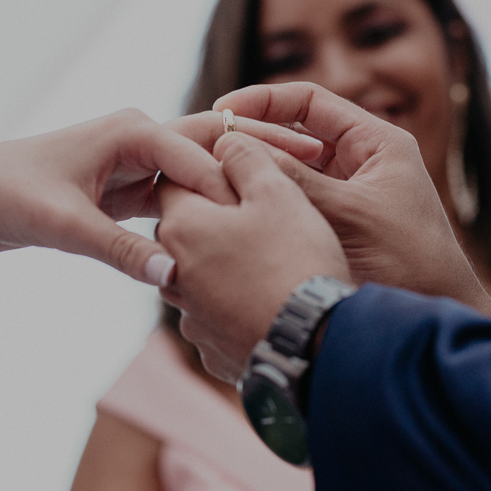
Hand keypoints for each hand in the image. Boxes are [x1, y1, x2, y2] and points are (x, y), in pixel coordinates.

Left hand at [0, 108, 319, 284]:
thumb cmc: (5, 197)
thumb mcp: (65, 225)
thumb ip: (121, 250)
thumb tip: (173, 277)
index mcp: (132, 130)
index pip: (206, 154)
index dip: (251, 176)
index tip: (297, 196)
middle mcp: (139, 138)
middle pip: (218, 145)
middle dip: (267, 153)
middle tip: (324, 159)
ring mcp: (133, 163)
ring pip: (203, 173)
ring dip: (244, 182)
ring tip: (300, 189)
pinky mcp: (124, 190)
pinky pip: (179, 197)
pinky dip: (209, 207)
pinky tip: (246, 222)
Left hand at [156, 132, 349, 381]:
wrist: (316, 346)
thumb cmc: (295, 260)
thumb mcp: (277, 191)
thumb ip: (245, 156)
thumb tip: (225, 140)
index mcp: (180, 227)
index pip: (173, 180)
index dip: (205, 168)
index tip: (240, 171)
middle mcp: (173, 275)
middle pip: (188, 228)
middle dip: (217, 216)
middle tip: (262, 211)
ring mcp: (192, 317)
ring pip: (204, 273)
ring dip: (228, 261)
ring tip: (272, 257)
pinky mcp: (214, 349)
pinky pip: (222, 314)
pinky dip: (240, 302)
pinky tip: (274, 298)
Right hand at [211, 82, 490, 317]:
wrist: (440, 315)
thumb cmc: (409, 262)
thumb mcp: (348, 213)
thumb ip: (294, 179)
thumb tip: (235, 148)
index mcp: (376, 141)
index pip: (309, 101)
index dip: (263, 101)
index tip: (222, 113)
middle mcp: (359, 161)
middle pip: (294, 132)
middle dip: (251, 137)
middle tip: (206, 147)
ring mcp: (346, 194)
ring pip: (288, 169)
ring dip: (254, 171)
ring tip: (211, 177)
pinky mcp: (334, 226)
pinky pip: (291, 202)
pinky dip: (265, 201)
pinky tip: (232, 209)